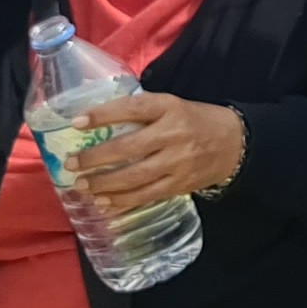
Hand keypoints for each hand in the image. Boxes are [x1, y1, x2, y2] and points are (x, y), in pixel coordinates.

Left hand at [65, 93, 246, 211]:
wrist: (235, 143)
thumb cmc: (195, 120)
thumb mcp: (172, 105)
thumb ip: (141, 112)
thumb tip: (96, 120)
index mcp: (169, 107)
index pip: (132, 109)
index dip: (103, 115)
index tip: (77, 122)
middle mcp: (173, 134)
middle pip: (128, 148)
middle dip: (95, 158)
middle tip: (70, 163)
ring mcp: (177, 162)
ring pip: (134, 177)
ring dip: (104, 183)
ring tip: (82, 185)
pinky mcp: (180, 185)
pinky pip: (146, 196)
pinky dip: (123, 201)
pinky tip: (104, 202)